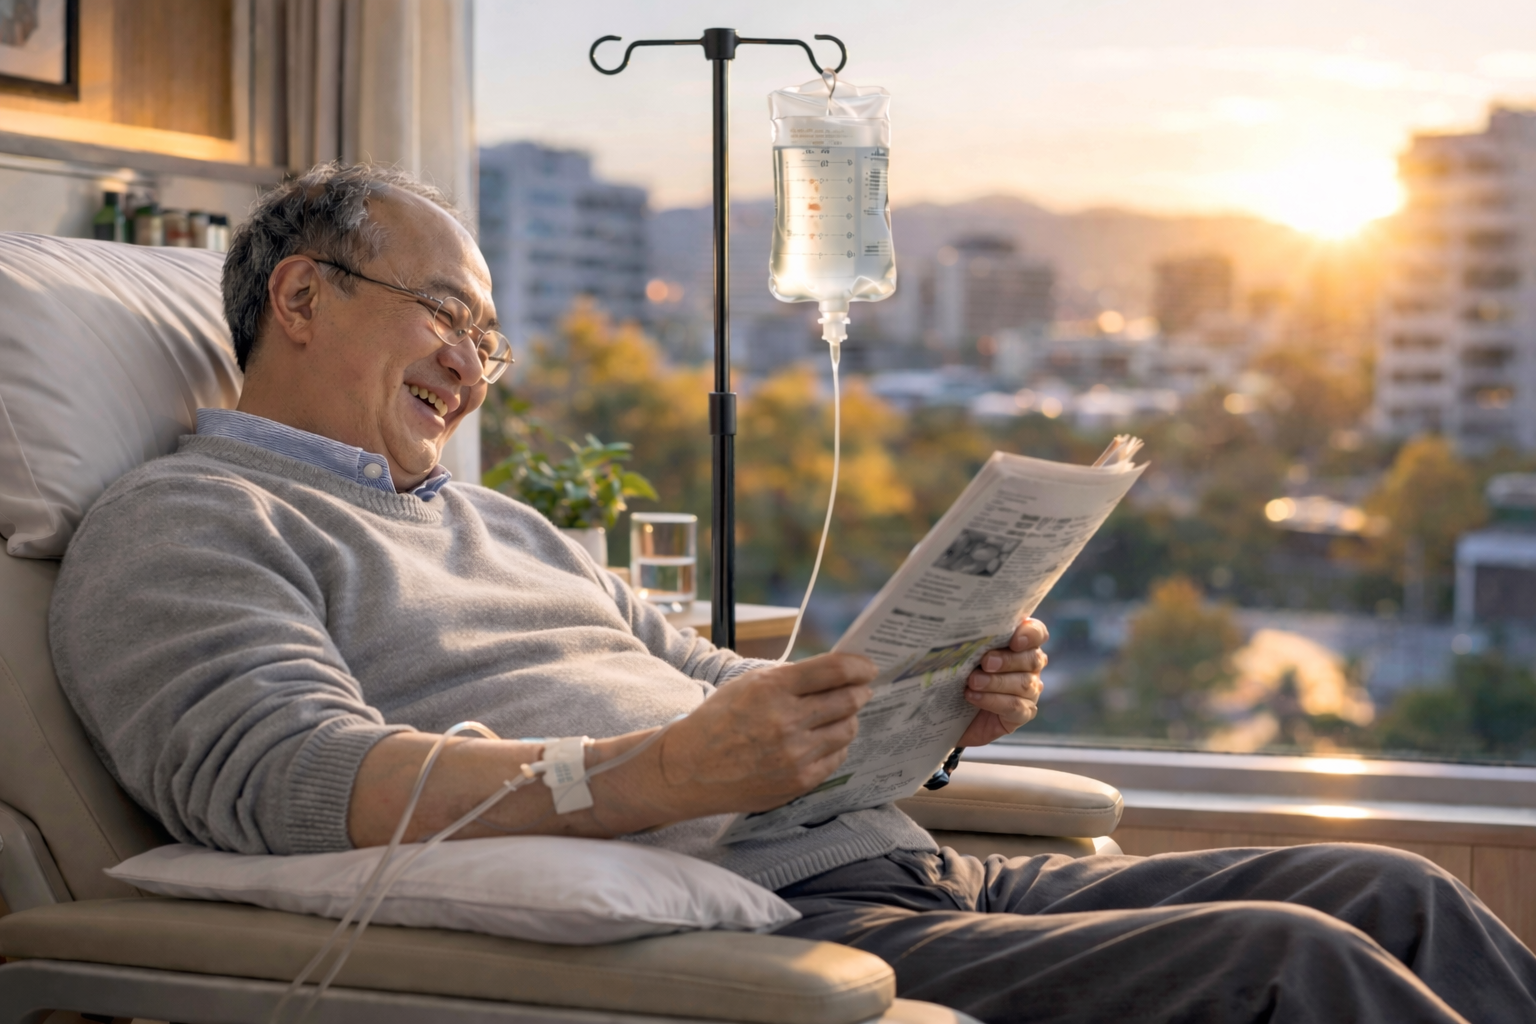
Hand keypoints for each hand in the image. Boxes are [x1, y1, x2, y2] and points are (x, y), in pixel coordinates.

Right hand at [657, 653, 875, 816]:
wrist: (690, 769)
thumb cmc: (720, 720)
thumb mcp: (749, 684)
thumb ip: (791, 677)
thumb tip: (836, 672)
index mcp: (773, 688)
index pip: (834, 670)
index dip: (859, 666)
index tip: (868, 667)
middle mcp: (787, 720)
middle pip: (849, 699)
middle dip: (860, 691)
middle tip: (861, 690)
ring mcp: (795, 755)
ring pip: (848, 729)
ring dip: (848, 718)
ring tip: (838, 715)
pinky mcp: (799, 782)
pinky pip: (837, 757)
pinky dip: (835, 745)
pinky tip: (822, 740)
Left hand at [957, 618, 1047, 746]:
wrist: (950, 712)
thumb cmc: (959, 674)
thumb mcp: (965, 655)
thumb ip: (974, 642)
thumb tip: (962, 628)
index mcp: (1021, 644)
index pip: (1037, 633)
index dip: (1030, 634)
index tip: (1013, 641)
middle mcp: (1030, 666)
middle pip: (1032, 659)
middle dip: (1008, 660)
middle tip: (985, 663)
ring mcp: (1030, 691)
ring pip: (1024, 684)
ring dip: (996, 682)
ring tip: (973, 682)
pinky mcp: (1023, 714)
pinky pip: (1016, 707)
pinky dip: (993, 701)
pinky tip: (974, 697)